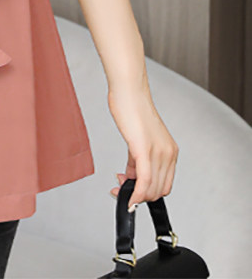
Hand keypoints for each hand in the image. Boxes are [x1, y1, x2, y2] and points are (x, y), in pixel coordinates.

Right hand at [107, 84, 178, 211]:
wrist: (128, 91)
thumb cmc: (132, 108)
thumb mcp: (139, 138)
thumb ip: (137, 159)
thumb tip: (131, 175)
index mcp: (170, 151)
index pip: (164, 185)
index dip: (147, 193)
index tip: (131, 190)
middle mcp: (168, 154)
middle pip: (158, 190)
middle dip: (139, 196)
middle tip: (121, 190)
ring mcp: (158, 153)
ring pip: (151, 189)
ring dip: (134, 195)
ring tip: (118, 187)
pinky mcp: (144, 150)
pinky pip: (144, 181)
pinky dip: (135, 194)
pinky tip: (127, 197)